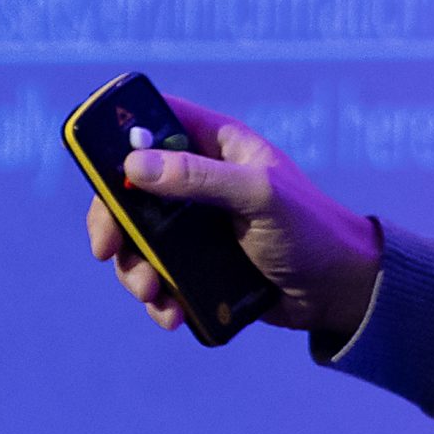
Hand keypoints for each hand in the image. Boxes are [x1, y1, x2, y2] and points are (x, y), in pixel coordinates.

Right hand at [85, 93, 382, 342]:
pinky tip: (172, 313)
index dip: (118, 135)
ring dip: (134, 268)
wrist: (338, 292)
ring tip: (153, 294)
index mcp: (218, 145)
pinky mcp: (198, 263)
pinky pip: (159, 273)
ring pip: (138, 238)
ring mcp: (196, 223)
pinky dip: (157, 295)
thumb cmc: (310, 229)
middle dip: (113, 221)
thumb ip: (199, 178)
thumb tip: (132, 166)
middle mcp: (201, 179)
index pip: (154, 120)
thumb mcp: (258, 196)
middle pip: (130, 187)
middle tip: (107, 249)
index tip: (95, 169)